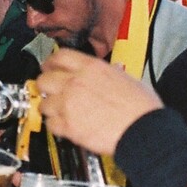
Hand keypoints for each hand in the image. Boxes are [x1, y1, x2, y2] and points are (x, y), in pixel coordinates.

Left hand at [35, 49, 161, 155]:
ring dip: (49, 108)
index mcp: (91, 67)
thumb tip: (110, 72)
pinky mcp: (68, 125)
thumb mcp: (128, 78)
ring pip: (43, 103)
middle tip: (49, 91)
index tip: (48, 67)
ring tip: (59, 112)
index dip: (50, 62)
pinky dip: (55, 126)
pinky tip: (64, 126)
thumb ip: (110, 73)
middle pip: (44, 79)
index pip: (60, 57)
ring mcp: (69, 104)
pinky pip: (50, 124)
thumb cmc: (141, 107)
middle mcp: (76, 82)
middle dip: (45, 86)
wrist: (142, 129)